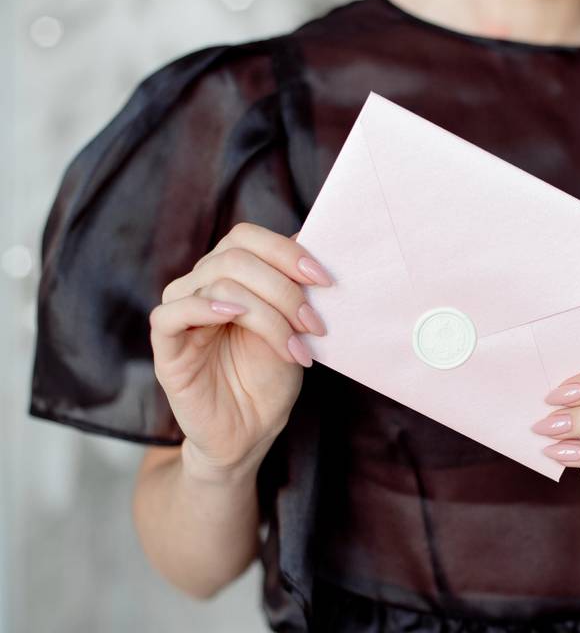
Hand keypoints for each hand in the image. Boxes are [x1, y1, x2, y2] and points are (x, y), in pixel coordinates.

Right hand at [149, 223, 331, 481]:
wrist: (252, 431)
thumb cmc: (271, 377)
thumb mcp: (292, 326)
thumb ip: (293, 285)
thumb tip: (311, 240)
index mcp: (230, 275)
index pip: (246, 237)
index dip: (285, 251)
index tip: (324, 280)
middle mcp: (200, 286)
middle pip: (235, 257)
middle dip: (284, 289)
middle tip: (314, 325)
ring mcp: (180, 314)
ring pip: (217, 284)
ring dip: (268, 313)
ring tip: (295, 347)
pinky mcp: (166, 347)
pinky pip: (171, 313)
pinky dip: (204, 308)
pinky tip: (235, 317)